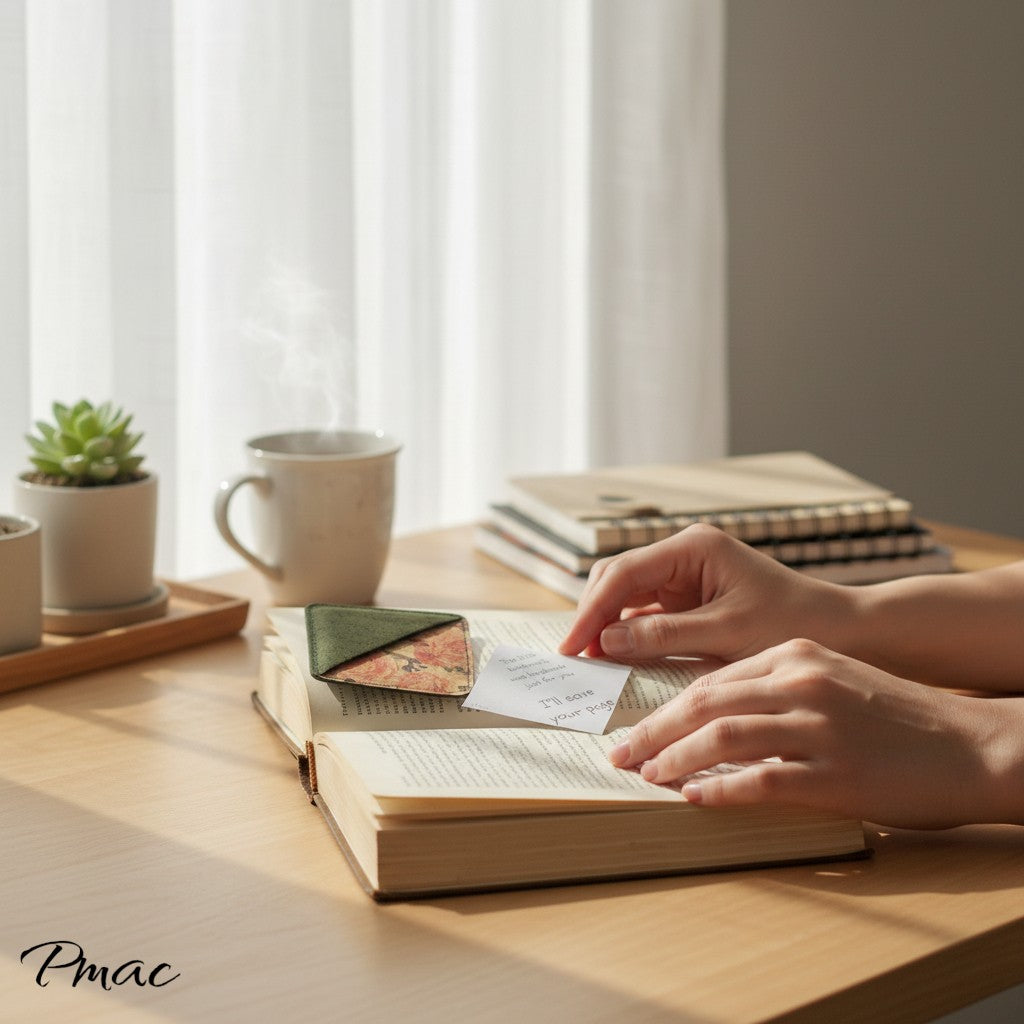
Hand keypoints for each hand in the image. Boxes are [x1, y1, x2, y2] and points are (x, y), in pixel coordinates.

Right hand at [559, 523, 851, 662]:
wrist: (844, 631)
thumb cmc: (793, 623)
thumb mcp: (727, 633)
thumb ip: (664, 635)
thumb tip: (605, 643)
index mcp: (693, 548)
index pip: (624, 573)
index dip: (591, 611)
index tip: (571, 647)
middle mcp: (684, 555)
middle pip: (617, 579)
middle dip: (593, 616)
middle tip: (574, 658)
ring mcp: (685, 576)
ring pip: (626, 596)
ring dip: (607, 627)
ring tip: (589, 663)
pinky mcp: (690, 600)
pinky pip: (646, 615)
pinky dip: (628, 636)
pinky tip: (616, 659)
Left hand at [609, 638, 1018, 828]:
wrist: (971, 745)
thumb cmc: (898, 717)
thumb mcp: (833, 678)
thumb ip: (777, 687)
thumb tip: (714, 716)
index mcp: (796, 654)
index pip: (712, 679)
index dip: (667, 706)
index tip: (638, 726)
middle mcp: (801, 682)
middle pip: (704, 702)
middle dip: (653, 730)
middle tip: (619, 753)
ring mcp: (817, 726)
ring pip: (721, 737)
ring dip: (673, 759)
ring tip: (645, 777)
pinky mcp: (834, 772)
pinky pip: (760, 780)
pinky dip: (719, 790)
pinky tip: (692, 799)